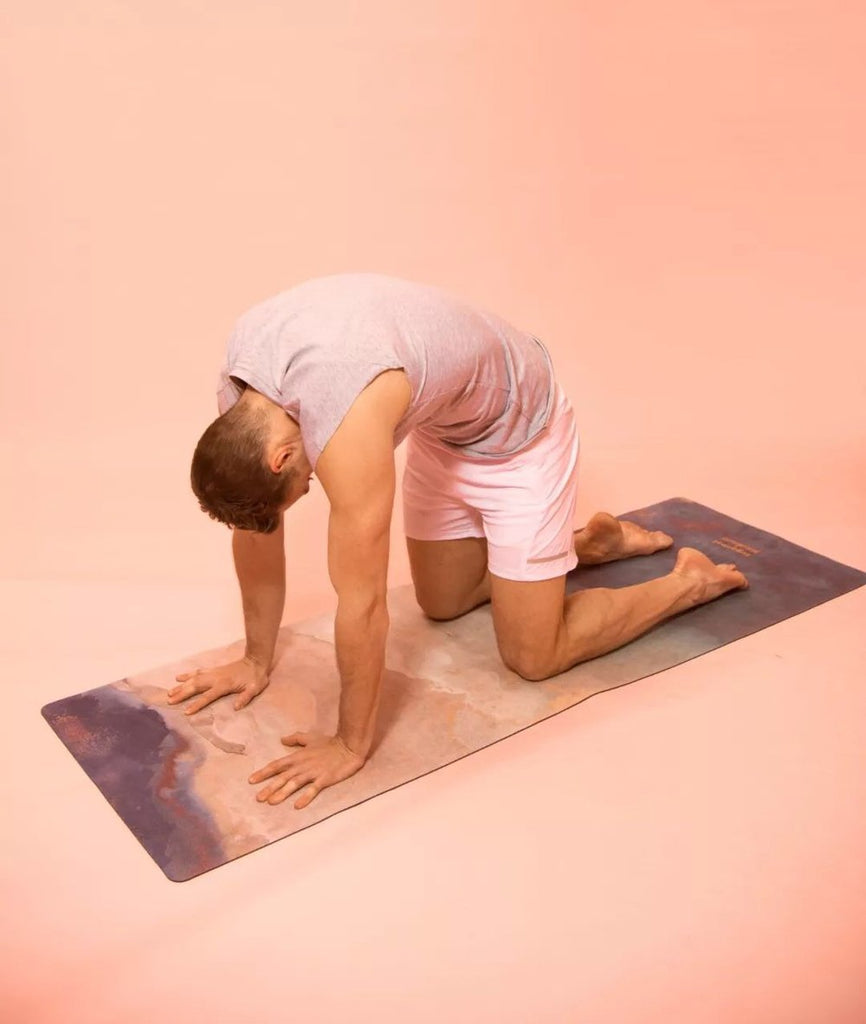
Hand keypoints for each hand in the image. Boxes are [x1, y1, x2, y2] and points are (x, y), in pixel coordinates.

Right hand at [167, 656, 268, 714]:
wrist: (256, 660)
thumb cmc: (256, 677)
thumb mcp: (254, 689)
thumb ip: (245, 697)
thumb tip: (237, 707)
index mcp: (224, 684)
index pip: (208, 696)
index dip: (197, 704)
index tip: (186, 712)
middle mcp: (215, 678)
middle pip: (195, 686)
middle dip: (182, 694)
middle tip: (169, 701)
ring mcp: (213, 672)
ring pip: (193, 678)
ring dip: (181, 685)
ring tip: (169, 692)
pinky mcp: (214, 669)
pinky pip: (198, 672)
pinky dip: (187, 675)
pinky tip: (179, 678)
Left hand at [248, 732, 365, 808]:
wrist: (348, 746)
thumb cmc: (329, 743)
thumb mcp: (310, 738)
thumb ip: (296, 739)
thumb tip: (282, 739)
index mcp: (297, 757)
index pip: (277, 765)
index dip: (264, 773)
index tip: (251, 780)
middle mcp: (302, 765)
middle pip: (282, 777)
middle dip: (269, 787)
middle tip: (258, 798)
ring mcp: (313, 773)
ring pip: (294, 784)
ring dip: (282, 793)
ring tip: (271, 802)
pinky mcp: (324, 779)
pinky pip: (313, 789)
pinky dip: (305, 797)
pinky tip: (297, 805)